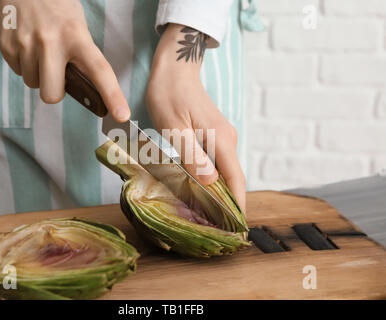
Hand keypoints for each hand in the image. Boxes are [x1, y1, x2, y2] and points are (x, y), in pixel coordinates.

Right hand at [0, 0, 129, 121]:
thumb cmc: (56, 7)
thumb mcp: (76, 26)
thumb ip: (79, 56)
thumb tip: (81, 90)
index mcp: (77, 36)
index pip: (99, 70)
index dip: (112, 95)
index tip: (122, 115)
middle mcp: (51, 41)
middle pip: (52, 94)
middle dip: (54, 91)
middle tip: (56, 74)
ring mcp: (26, 42)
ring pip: (32, 83)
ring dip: (38, 74)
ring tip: (40, 50)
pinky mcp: (5, 43)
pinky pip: (16, 71)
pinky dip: (22, 63)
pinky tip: (26, 43)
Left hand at [146, 24, 245, 210]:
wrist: (175, 69)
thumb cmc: (169, 95)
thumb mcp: (174, 127)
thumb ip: (192, 155)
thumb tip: (211, 182)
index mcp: (221, 140)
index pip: (236, 180)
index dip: (237, 205)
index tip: (235, 228)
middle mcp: (228, 140)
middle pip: (234, 178)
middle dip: (229, 204)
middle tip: (216, 227)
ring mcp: (223, 136)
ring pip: (226, 171)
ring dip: (220, 192)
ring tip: (208, 214)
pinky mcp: (214, 134)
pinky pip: (218, 162)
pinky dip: (213, 179)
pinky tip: (201, 188)